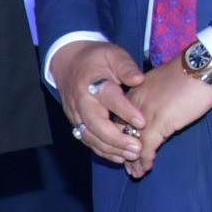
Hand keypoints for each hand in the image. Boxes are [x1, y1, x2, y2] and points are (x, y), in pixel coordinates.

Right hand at [51, 37, 147, 165]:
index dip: (125, 111)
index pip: (108, 99)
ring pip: (90, 136)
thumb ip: (126, 67)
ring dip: (111, 149)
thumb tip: (138, 80)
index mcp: (91, 83)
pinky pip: (87, 140)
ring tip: (131, 155)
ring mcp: (75, 114)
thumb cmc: (97, 59)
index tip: (142, 122)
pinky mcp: (75, 122)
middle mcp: (81, 101)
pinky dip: (102, 151)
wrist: (69, 62)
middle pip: (95, 124)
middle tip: (137, 148)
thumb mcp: (114, 55)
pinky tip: (119, 157)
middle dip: (117, 139)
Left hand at [116, 55, 211, 175]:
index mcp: (136, 91)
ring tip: (135, 173)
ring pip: (132, 142)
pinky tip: (146, 168)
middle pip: (121, 131)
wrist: (202, 68)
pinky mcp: (159, 123)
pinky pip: (147, 146)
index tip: (123, 144)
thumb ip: (156, 96)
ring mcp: (145, 114)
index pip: (121, 117)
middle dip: (123, 149)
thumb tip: (161, 109)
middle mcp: (135, 104)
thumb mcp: (165, 83)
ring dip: (133, 160)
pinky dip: (145, 159)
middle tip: (125, 164)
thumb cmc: (190, 73)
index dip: (121, 133)